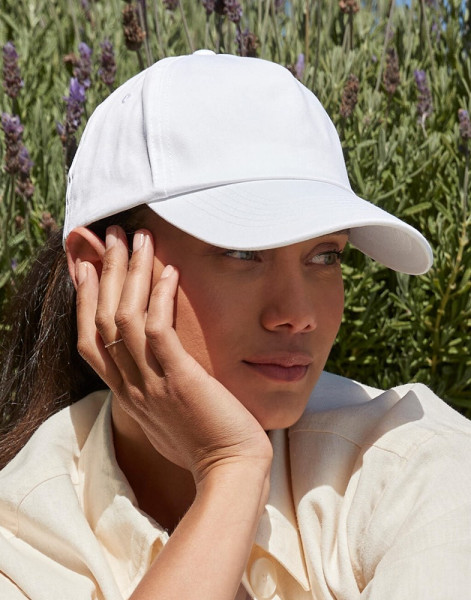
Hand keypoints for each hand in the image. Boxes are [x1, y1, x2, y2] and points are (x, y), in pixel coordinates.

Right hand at [75, 226, 271, 483]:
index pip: (90, 341)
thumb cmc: (203, 444)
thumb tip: (154, 369)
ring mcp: (151, 382)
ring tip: (139, 237)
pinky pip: (159, 330)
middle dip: (103, 272)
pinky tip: (170, 271)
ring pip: (125, 318)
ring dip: (130, 273)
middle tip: (109, 236)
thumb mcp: (165, 416)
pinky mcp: (180, 378)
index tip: (84, 268)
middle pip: (102, 319)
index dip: (83, 302)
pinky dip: (161, 298)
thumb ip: (152, 390)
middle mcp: (130, 385)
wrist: (229, 471)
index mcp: (126, 394)